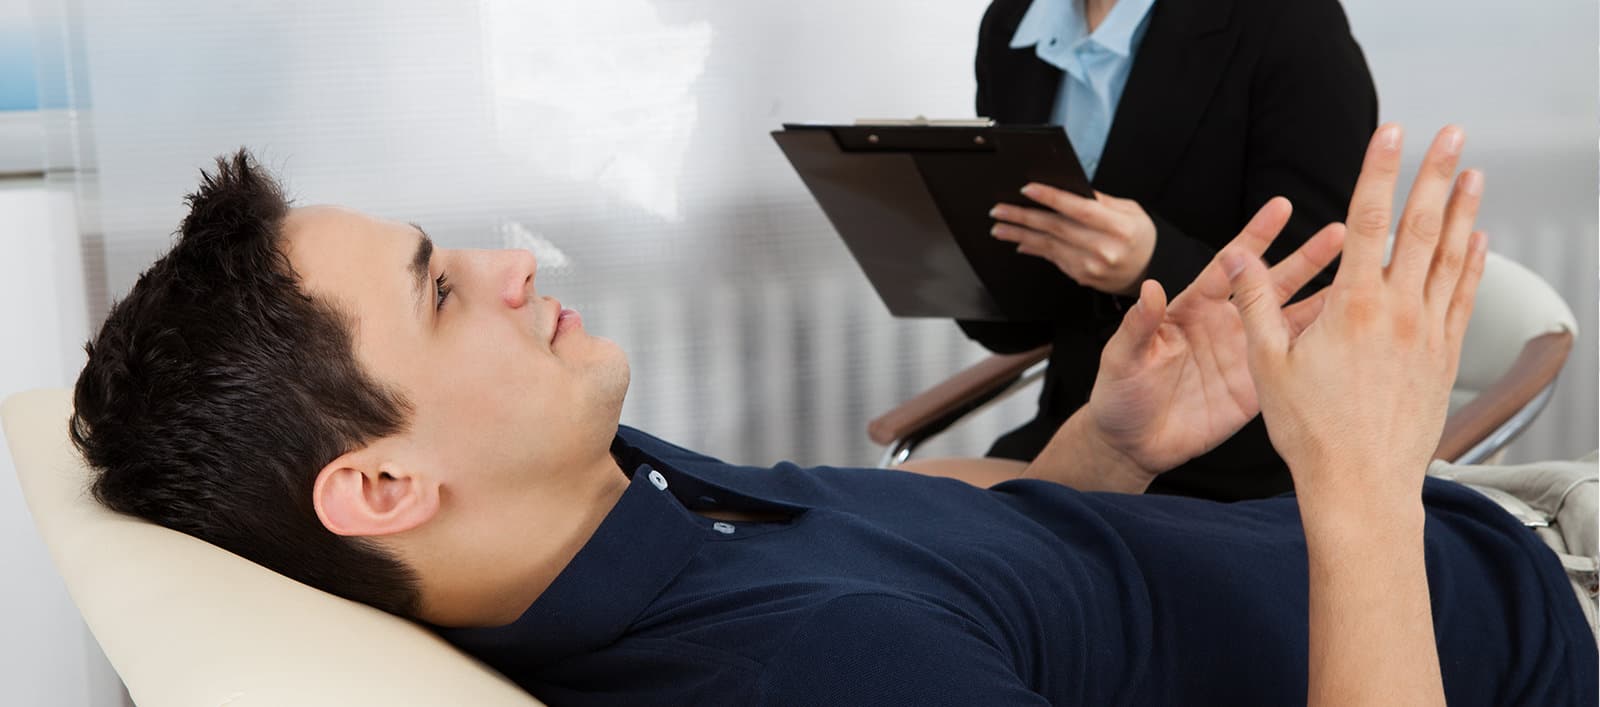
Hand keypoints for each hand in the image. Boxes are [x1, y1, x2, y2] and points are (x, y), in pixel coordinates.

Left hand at [990, 185, 1156, 294]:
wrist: (1149, 270)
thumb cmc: (1139, 236)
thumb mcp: (1130, 210)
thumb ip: (1100, 200)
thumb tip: (1067, 189)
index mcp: (1119, 227)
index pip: (1078, 210)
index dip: (1051, 198)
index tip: (1027, 189)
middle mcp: (1104, 249)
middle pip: (1056, 228)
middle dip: (1023, 217)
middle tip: (999, 210)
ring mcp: (1091, 266)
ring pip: (1048, 246)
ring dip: (1019, 235)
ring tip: (999, 227)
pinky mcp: (1081, 276)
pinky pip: (1052, 259)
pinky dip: (1034, 249)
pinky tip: (1019, 242)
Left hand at [1079, 199, 1344, 476]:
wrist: (1133, 443)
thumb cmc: (1120, 394)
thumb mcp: (1122, 358)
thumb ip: (1139, 325)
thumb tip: (1149, 288)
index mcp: (1193, 307)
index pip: (1230, 265)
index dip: (1256, 237)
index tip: (1282, 207)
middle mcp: (1227, 323)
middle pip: (1273, 284)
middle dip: (1307, 258)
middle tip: (1343, 231)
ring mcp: (1247, 353)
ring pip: (1293, 318)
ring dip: (1327, 297)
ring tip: (1366, 273)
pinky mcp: (1259, 386)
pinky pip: (1296, 362)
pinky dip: (1324, 345)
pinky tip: (1353, 329)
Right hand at [1225, 124, 1485, 507]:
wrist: (1361, 484)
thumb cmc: (1312, 431)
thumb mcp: (1267, 364)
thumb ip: (1255, 304)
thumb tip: (1238, 259)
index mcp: (1353, 307)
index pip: (1369, 221)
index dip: (1378, 171)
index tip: (1390, 134)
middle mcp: (1398, 312)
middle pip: (1421, 227)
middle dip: (1436, 174)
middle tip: (1450, 136)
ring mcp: (1426, 333)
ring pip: (1451, 258)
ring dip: (1463, 211)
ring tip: (1474, 176)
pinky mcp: (1442, 357)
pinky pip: (1463, 298)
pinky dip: (1472, 264)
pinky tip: (1476, 244)